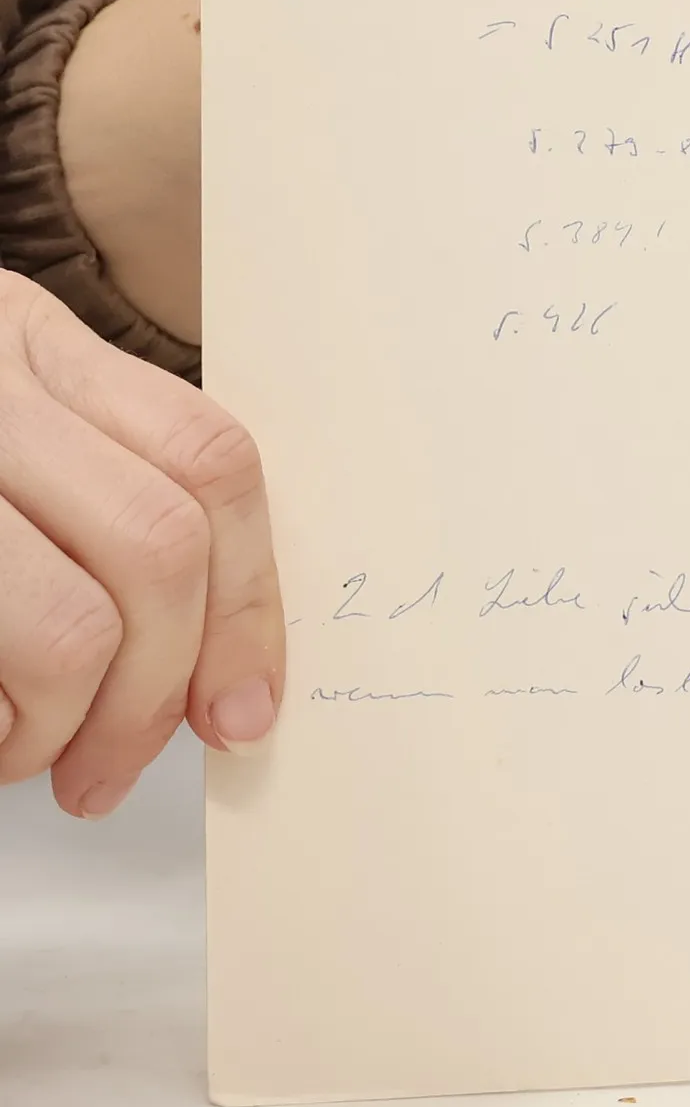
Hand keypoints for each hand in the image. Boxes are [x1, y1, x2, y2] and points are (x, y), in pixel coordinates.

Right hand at [0, 275, 282, 816]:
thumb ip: (92, 498)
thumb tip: (213, 670)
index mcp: (20, 336)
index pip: (210, 461)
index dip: (248, 602)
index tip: (240, 708)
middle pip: (159, 550)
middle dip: (156, 692)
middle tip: (108, 770)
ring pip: (70, 624)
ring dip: (60, 726)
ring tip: (17, 754)